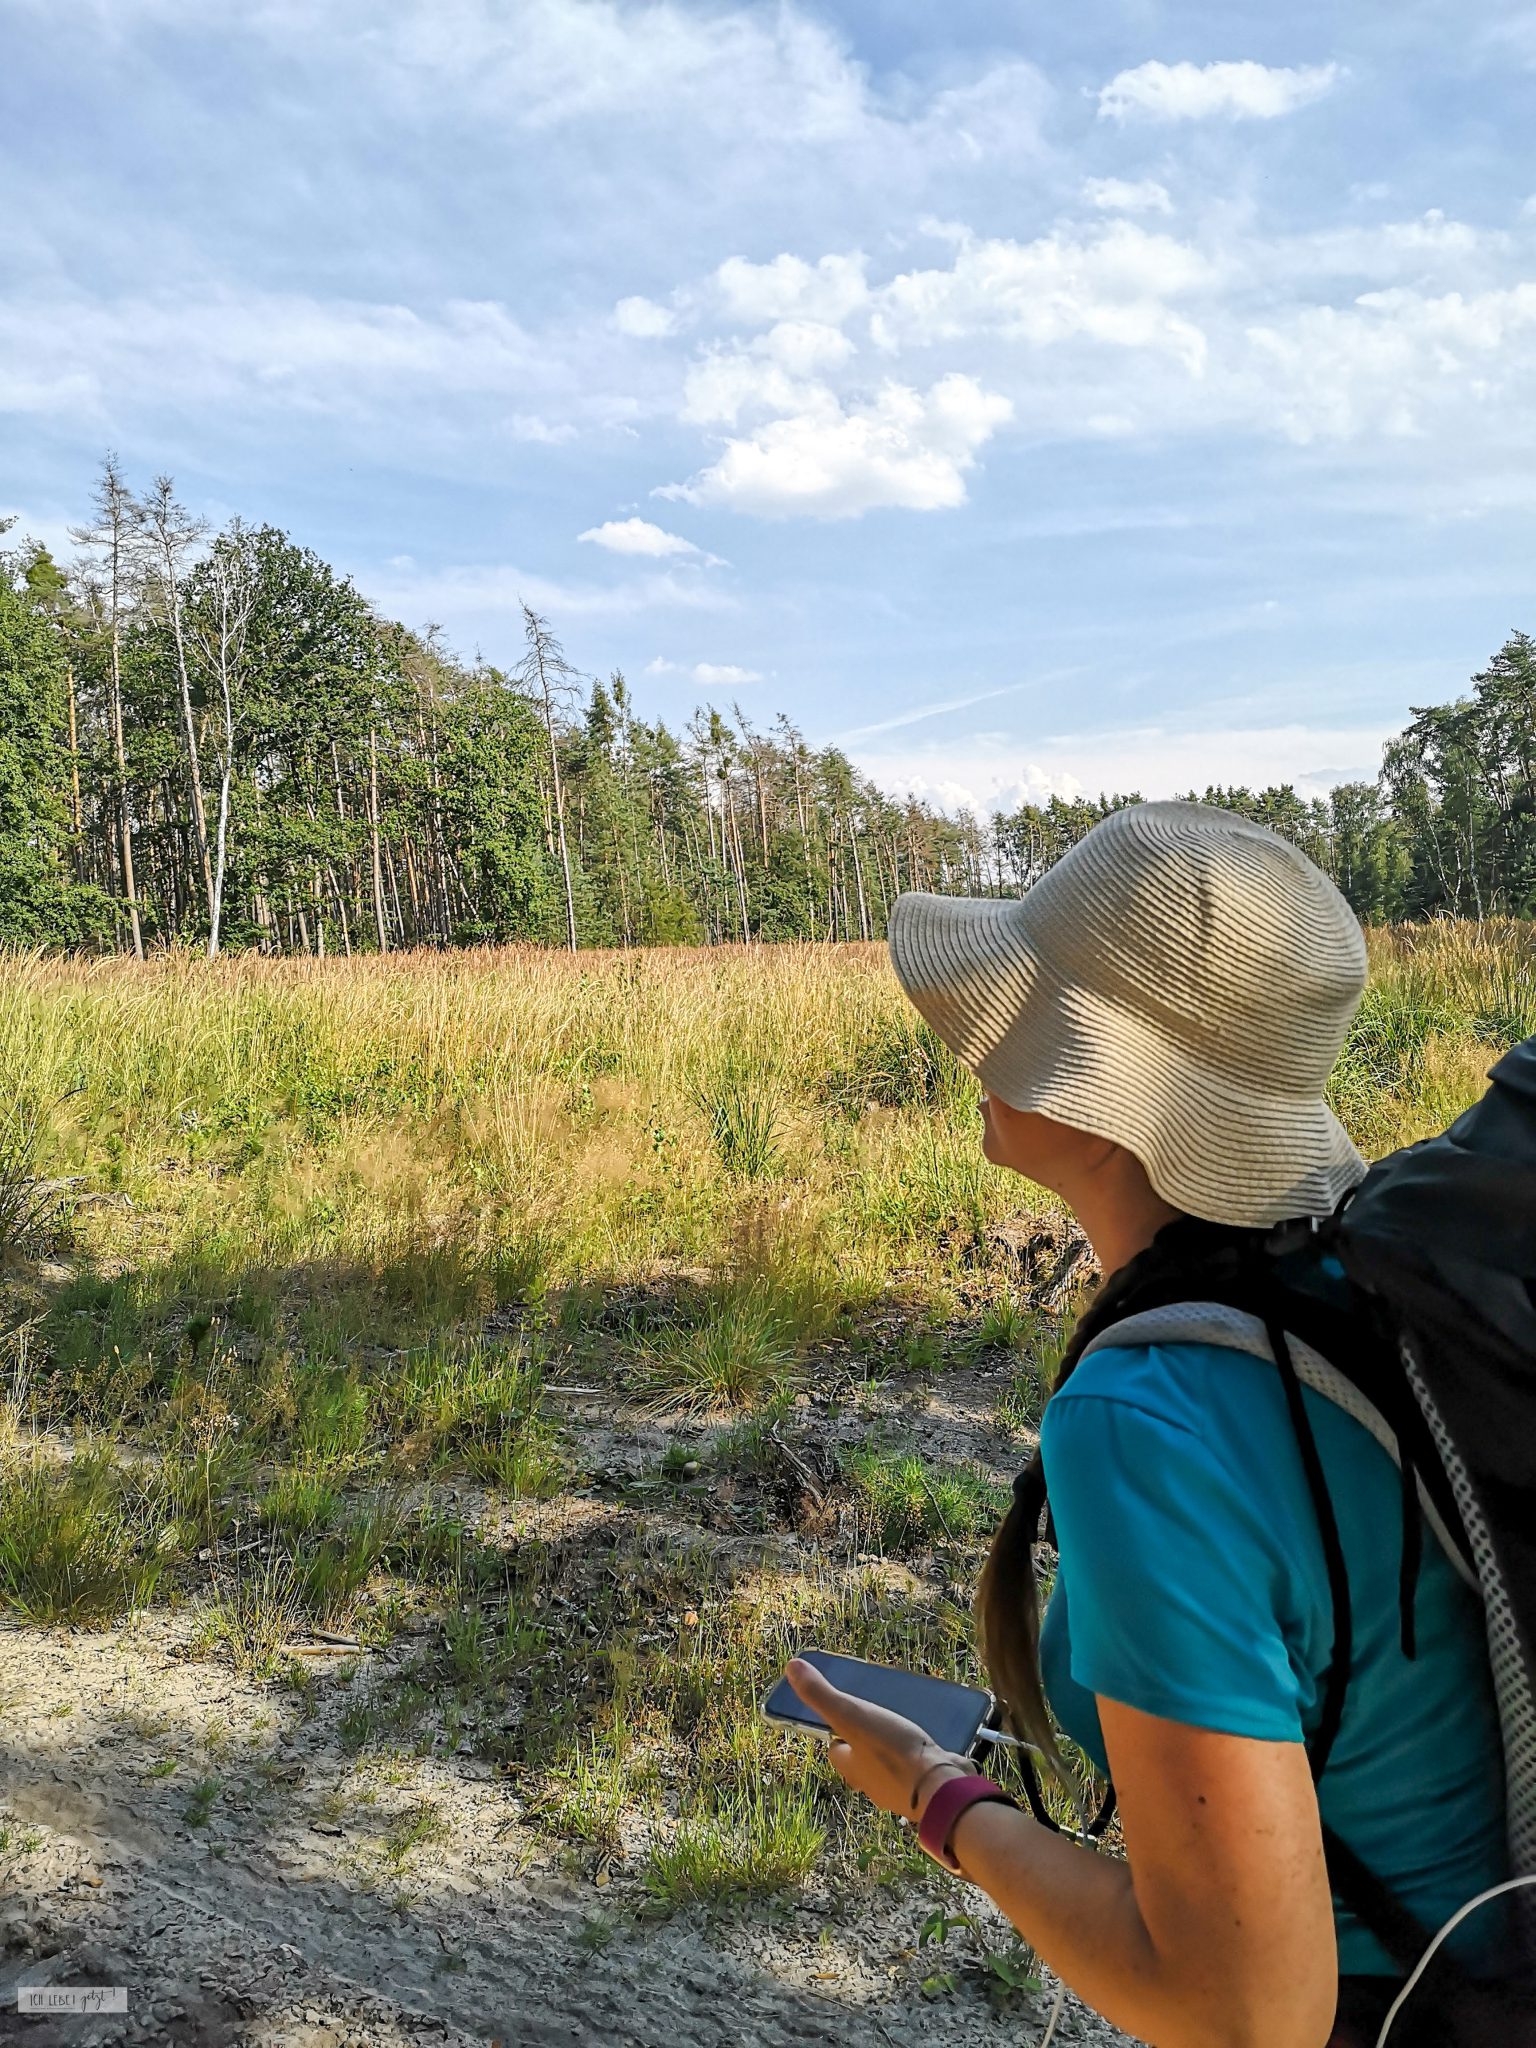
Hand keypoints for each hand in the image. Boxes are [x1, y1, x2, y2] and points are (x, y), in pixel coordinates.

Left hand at [785, 1659, 972, 1821]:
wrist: (940, 1787)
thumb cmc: (891, 1752)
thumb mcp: (851, 1716)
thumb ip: (822, 1695)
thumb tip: (791, 1667)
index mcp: (851, 1768)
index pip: (836, 1750)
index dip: (838, 1732)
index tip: (847, 1713)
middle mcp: (873, 1783)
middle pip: (864, 1758)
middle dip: (869, 1740)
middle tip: (879, 1715)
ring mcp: (902, 1787)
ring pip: (893, 1763)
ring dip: (897, 1747)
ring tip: (907, 1723)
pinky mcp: (929, 1786)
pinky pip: (920, 1766)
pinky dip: (923, 1755)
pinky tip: (933, 1739)